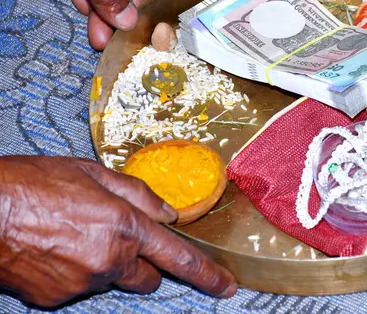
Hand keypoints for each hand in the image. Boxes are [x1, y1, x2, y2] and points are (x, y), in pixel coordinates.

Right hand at [0, 156, 235, 307]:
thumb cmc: (35, 183)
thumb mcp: (93, 173)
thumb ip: (138, 194)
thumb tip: (168, 213)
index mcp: (125, 226)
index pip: (179, 258)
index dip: (207, 275)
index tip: (225, 286)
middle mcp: (109, 260)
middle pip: (148, 277)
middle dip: (143, 263)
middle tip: (118, 238)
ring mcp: (83, 283)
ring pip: (113, 279)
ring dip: (106, 263)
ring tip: (74, 234)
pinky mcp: (58, 299)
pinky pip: (82, 287)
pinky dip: (77, 272)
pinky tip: (56, 249)